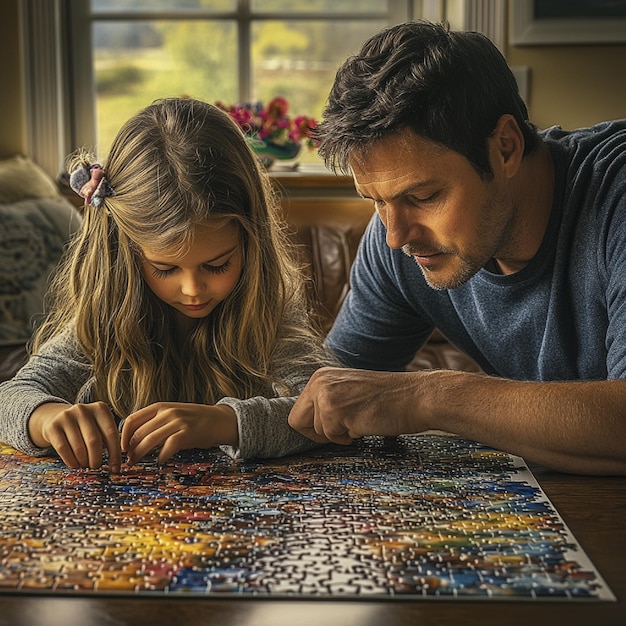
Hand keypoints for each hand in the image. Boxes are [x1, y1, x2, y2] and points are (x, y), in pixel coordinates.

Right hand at [29, 401, 121, 471]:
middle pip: (94, 441)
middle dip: (96, 459)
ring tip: (85, 464)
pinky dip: (71, 461)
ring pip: (79, 447)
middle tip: (96, 466)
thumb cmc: (85, 426)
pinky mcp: (53, 426)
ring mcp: (67, 417)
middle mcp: (83, 410)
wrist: (56, 417)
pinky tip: (75, 464)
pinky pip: (63, 449)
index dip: (115, 454)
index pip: (111, 434)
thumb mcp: (99, 425)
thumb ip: (109, 439)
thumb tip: (116, 466)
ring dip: (84, 461)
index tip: (115, 468)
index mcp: (100, 409)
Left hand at [120, 402, 237, 465]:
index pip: (132, 419)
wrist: (221, 420)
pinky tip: (160, 460)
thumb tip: (134, 438)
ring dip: (140, 454)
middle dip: (130, 448)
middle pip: (138, 432)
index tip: (122, 447)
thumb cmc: (195, 420)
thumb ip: (156, 422)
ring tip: (136, 462)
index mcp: (161, 406)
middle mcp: (167, 412)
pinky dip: (161, 456)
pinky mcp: (187, 433)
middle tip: (128, 459)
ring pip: (149, 440)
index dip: (123, 435)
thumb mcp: (173, 414)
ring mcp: (178, 422)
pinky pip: (167, 447)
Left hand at [288, 366, 429, 443]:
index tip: (335, 426)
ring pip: (317, 432)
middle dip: (318, 433)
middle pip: (297, 422)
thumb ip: (327, 401)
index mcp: (321, 376)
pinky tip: (365, 423)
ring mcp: (326, 395)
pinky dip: (349, 438)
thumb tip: (307, 424)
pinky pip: (332, 438)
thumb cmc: (387, 399)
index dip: (314, 427)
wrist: (414, 397)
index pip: (298, 412)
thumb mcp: (349, 391)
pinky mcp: (336, 411)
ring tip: (361, 419)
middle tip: (344, 429)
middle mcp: (319, 382)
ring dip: (339, 434)